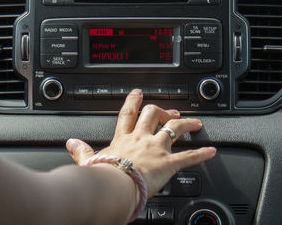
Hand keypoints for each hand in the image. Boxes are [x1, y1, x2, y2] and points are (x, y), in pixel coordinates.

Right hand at [66, 89, 215, 197]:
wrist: (114, 186)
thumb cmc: (103, 175)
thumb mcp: (89, 160)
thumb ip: (81, 151)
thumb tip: (70, 143)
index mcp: (124, 138)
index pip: (128, 114)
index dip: (133, 101)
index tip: (138, 93)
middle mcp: (142, 138)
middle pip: (154, 115)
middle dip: (163, 111)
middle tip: (170, 111)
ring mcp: (157, 148)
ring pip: (175, 129)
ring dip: (187, 124)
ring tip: (196, 123)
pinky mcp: (168, 163)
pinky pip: (188, 156)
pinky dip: (201, 154)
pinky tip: (211, 151)